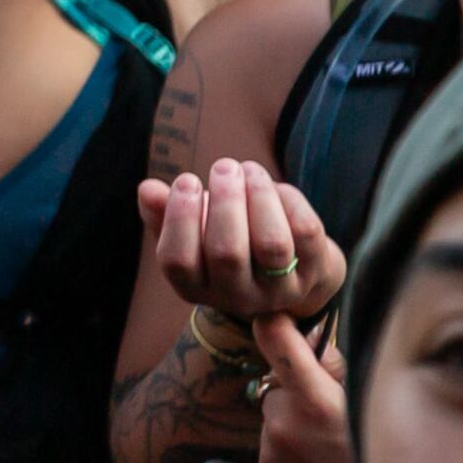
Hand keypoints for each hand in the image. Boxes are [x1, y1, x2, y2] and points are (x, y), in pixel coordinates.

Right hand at [136, 156, 344, 324]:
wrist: (290, 267)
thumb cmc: (228, 240)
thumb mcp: (191, 233)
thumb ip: (165, 213)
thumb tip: (148, 189)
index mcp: (198, 286)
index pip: (178, 262)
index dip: (179, 218)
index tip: (186, 180)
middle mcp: (238, 296)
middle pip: (227, 254)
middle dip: (224, 202)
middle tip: (223, 166)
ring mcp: (280, 288)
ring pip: (272, 245)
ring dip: (259, 197)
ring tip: (248, 169)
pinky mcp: (315, 270)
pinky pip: (305, 232)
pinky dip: (288, 199)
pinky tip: (273, 184)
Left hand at [251, 316, 355, 462]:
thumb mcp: (374, 407)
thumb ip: (339, 370)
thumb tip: (313, 341)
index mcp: (315, 403)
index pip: (274, 340)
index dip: (274, 325)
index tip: (275, 319)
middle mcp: (285, 425)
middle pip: (277, 387)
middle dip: (296, 394)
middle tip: (328, 418)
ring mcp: (272, 454)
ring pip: (275, 420)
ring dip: (293, 426)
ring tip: (328, 452)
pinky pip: (273, 450)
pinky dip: (290, 453)